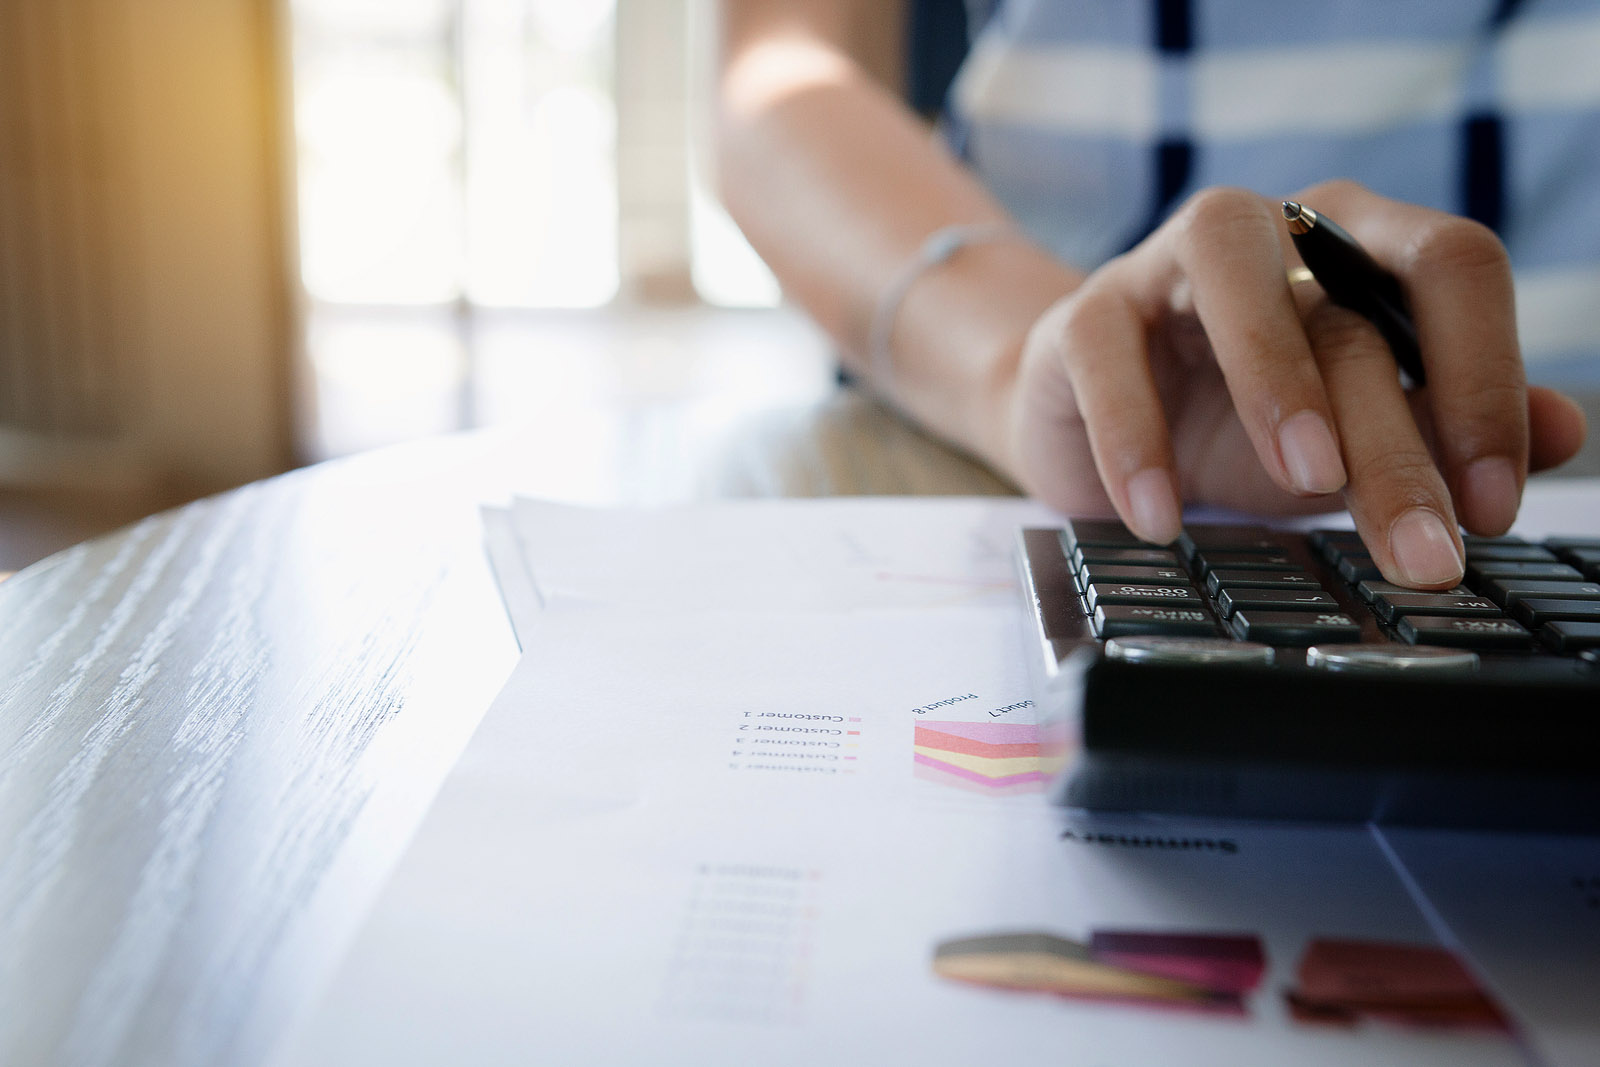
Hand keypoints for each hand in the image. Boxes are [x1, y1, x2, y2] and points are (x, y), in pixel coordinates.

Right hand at [1002, 181, 1586, 588]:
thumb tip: (1562, 431)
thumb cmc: (1232, 421)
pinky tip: (1161, 519)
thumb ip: (1443, 426)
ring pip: (1230, 273)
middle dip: (1394, 444)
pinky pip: (1107, 354)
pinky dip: (1137, 438)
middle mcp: (1272, 232)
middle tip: (1422, 554)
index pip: (1451, 266)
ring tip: (1308, 483)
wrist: (1089, 421)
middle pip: (1346, 310)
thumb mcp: (1350, 436)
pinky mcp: (1085, 314)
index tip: (1491, 503)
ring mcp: (1168, 262)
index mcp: (1356, 247)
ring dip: (1276, 378)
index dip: (1486, 375)